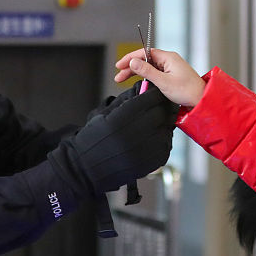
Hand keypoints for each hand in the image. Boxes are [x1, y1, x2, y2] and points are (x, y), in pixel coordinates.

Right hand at [61, 85, 177, 194]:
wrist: (89, 166)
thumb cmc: (94, 139)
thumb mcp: (105, 113)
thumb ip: (126, 100)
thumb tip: (142, 88)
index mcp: (120, 119)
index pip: (150, 99)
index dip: (154, 94)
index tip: (154, 94)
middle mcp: (133, 135)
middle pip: (160, 114)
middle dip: (160, 108)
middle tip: (157, 108)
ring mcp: (144, 151)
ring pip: (166, 129)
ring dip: (162, 124)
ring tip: (153, 124)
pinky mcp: (151, 163)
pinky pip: (166, 146)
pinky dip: (162, 140)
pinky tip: (152, 138)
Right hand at [115, 48, 206, 107]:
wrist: (201, 100)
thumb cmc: (186, 91)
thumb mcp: (163, 82)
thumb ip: (147, 71)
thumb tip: (133, 62)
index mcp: (168, 57)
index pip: (145, 52)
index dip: (131, 58)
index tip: (120, 65)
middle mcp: (169, 60)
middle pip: (145, 59)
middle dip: (131, 66)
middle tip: (118, 75)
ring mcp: (170, 67)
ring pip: (148, 66)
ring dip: (136, 72)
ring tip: (123, 79)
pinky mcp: (171, 75)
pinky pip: (154, 73)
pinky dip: (144, 77)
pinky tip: (137, 82)